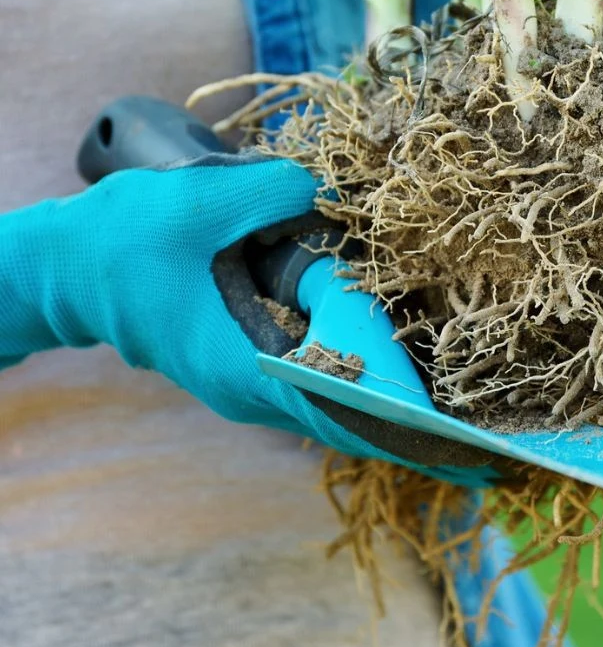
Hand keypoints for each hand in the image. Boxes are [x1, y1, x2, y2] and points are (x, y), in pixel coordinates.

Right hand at [0, 158, 490, 483]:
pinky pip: (324, 394)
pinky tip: (412, 390)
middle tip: (492, 458)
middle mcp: (258, 391)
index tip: (467, 453)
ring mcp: (255, 387)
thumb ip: (275, 192)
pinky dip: (370, 399)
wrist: (65, 270)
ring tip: (468, 433)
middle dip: (421, 443)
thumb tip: (340, 188)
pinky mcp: (253, 370)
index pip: (346, 411)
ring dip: (400, 424)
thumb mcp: (198, 202)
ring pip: (341, 416)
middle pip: (355, 428)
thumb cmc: (123, 241)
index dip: (409, 430)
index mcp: (249, 366)